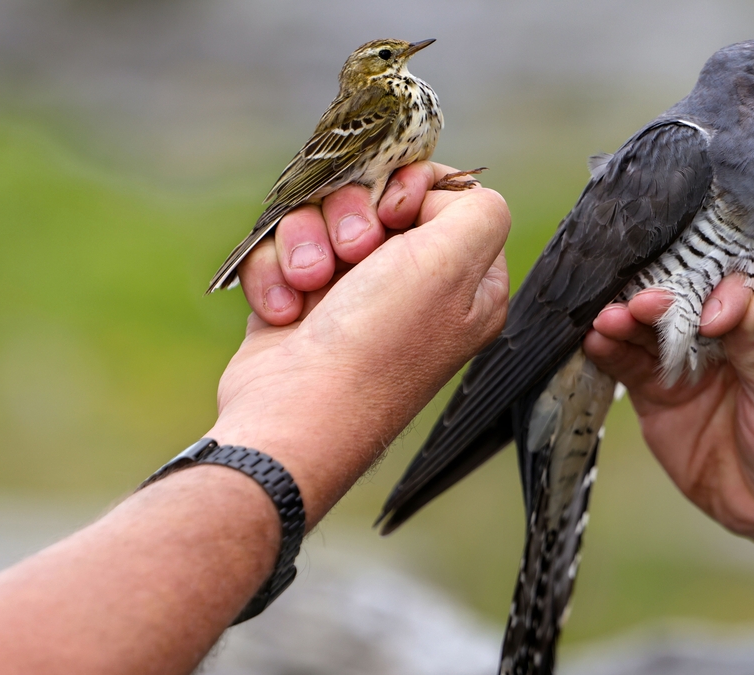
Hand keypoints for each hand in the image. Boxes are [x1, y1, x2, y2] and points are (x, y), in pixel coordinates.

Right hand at [210, 162, 510, 525]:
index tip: (395, 210)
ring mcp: (352, 297)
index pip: (446, 196)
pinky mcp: (298, 304)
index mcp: (468, 283)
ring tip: (309, 285)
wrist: (294, 415)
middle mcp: (414, 288)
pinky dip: (274, 273)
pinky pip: (278, 252)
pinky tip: (284, 312)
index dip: (412, 188)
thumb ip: (479, 210)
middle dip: (351, 216)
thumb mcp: (453, 263)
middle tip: (354, 252)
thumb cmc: (379, 342)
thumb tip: (441, 194)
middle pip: (375, 199)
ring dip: (306, 243)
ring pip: (317, 219)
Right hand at [584, 276, 753, 605]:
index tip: (714, 318)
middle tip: (643, 305)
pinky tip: (595, 341)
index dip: (725, 287)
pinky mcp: (660, 391)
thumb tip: (742, 299)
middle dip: (665, 295)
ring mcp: (691, 358)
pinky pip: (630, 365)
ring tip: (608, 318)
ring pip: (653, 326)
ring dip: (629, 319)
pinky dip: (611, 352)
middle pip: (689, 293)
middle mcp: (729, 327)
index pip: (748, 279)